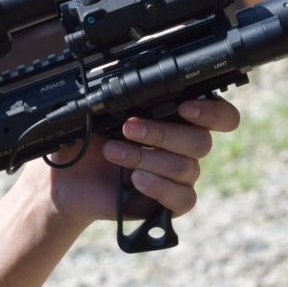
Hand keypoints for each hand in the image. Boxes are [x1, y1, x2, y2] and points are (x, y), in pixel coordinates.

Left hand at [46, 98, 241, 222]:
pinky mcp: (170, 203)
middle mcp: (184, 147)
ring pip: (186, 167)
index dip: (213, 112)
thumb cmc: (87, 142)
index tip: (184, 107)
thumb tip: (121, 83)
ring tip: (113, 153)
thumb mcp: (98, 114)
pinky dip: (158, 187)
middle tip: (128, 128)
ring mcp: (179, 177)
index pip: (220, 116)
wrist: (67, 179)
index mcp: (177, 120)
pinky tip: (134, 180)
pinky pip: (184, 198)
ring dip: (146, 157)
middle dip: (161, 133)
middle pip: (201, 141)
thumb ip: (118, 98)